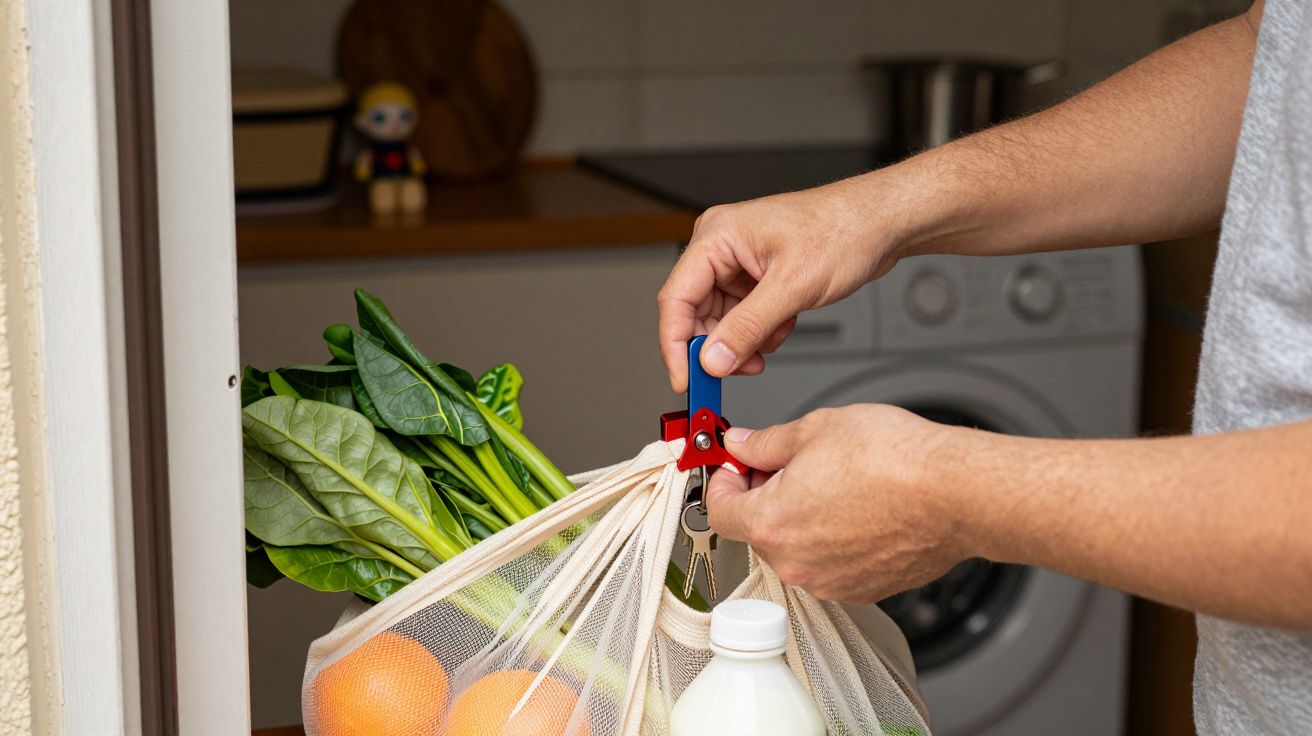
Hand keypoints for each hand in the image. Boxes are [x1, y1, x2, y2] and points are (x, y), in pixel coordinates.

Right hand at [657, 180, 905, 391]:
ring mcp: (740, 263)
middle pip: (695, 313)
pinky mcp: (757, 277)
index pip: (676, 298)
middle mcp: (721, 248)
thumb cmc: (842, 230)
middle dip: (719, 346)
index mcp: (717, 237)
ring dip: (745, 341)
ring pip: (721, 320)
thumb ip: (748, 327)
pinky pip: (743, 317)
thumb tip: (714, 360)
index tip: (686, 380)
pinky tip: (785, 325)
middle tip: (738, 369)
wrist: (881, 223)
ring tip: (774, 338)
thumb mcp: (793, 286)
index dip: (676, 344)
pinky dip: (761, 332)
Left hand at [704, 405, 972, 603]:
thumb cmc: (896, 461)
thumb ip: (765, 442)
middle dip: (765, 495)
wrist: (956, 493)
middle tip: (791, 463)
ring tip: (835, 481)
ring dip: (801, 517)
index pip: (718, 509)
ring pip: (795, 547)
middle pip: (758, 530)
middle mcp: (796, 562)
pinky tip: (857, 507)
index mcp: (772, 523)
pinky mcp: (862, 589)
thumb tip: (742, 445)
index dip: (722, 481)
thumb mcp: (815, 428)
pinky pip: (830, 563)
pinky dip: (833, 538)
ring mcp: (830, 581)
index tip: (735, 466)